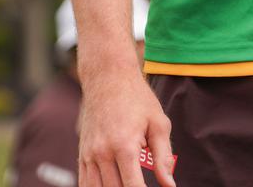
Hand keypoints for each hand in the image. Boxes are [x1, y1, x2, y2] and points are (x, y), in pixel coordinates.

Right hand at [78, 68, 174, 186]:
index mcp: (125, 146)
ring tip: (128, 183)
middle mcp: (103, 153)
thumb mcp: (158, 123)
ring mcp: (89, 155)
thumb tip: (170, 185)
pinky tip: (111, 184)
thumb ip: (163, 157)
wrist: (108, 77)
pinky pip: (85, 184)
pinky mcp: (82, 155)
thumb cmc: (138, 99)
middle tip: (141, 183)